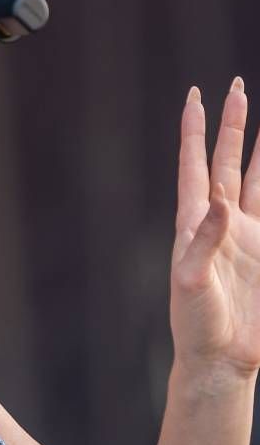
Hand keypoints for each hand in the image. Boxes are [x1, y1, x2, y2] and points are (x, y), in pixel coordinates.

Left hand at [170, 77, 259, 377]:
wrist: (222, 358)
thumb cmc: (195, 322)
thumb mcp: (190, 279)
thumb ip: (203, 238)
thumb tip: (216, 197)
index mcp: (192, 223)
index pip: (193, 164)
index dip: (194, 130)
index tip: (195, 96)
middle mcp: (220, 221)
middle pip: (226, 161)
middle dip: (233, 125)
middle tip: (237, 86)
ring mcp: (248, 235)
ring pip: (257, 180)